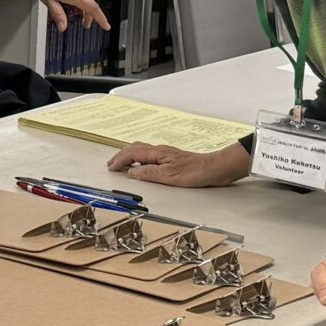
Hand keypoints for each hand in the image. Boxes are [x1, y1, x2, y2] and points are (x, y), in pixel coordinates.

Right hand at [107, 141, 250, 187]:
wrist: (215, 168)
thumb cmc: (195, 172)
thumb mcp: (169, 177)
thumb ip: (148, 174)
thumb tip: (131, 172)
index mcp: (157, 153)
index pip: (132, 153)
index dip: (119, 160)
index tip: (111, 168)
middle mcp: (160, 151)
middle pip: (134, 148)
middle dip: (121, 155)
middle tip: (111, 164)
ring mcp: (166, 153)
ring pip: (141, 150)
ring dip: (129, 156)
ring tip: (122, 164)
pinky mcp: (171, 158)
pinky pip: (149, 155)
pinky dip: (138, 158)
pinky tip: (141, 165)